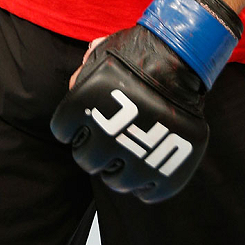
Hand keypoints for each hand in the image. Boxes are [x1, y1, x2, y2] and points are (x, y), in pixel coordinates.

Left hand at [50, 0, 242, 202]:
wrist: (182, 54)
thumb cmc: (140, 51)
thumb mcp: (103, 53)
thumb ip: (84, 74)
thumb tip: (74, 87)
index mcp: (86, 106)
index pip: (62, 130)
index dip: (71, 125)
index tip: (82, 122)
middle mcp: (109, 135)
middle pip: (86, 160)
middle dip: (92, 149)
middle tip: (106, 138)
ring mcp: (139, 156)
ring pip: (115, 181)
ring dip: (117, 168)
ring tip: (127, 152)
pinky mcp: (167, 170)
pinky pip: (147, 193)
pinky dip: (145, 183)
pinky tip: (146, 165)